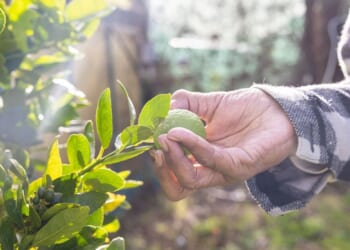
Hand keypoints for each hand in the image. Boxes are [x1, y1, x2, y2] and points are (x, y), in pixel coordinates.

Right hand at [150, 88, 296, 200]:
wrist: (277, 107)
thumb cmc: (245, 108)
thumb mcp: (208, 103)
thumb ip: (184, 104)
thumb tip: (160, 110)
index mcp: (201, 160)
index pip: (174, 176)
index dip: (159, 165)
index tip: (151, 141)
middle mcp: (211, 170)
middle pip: (178, 187)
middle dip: (162, 169)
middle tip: (156, 145)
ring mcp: (226, 170)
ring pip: (191, 180)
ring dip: (174, 158)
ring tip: (166, 136)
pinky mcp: (241, 165)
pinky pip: (212, 160)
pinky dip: (192, 146)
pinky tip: (180, 132)